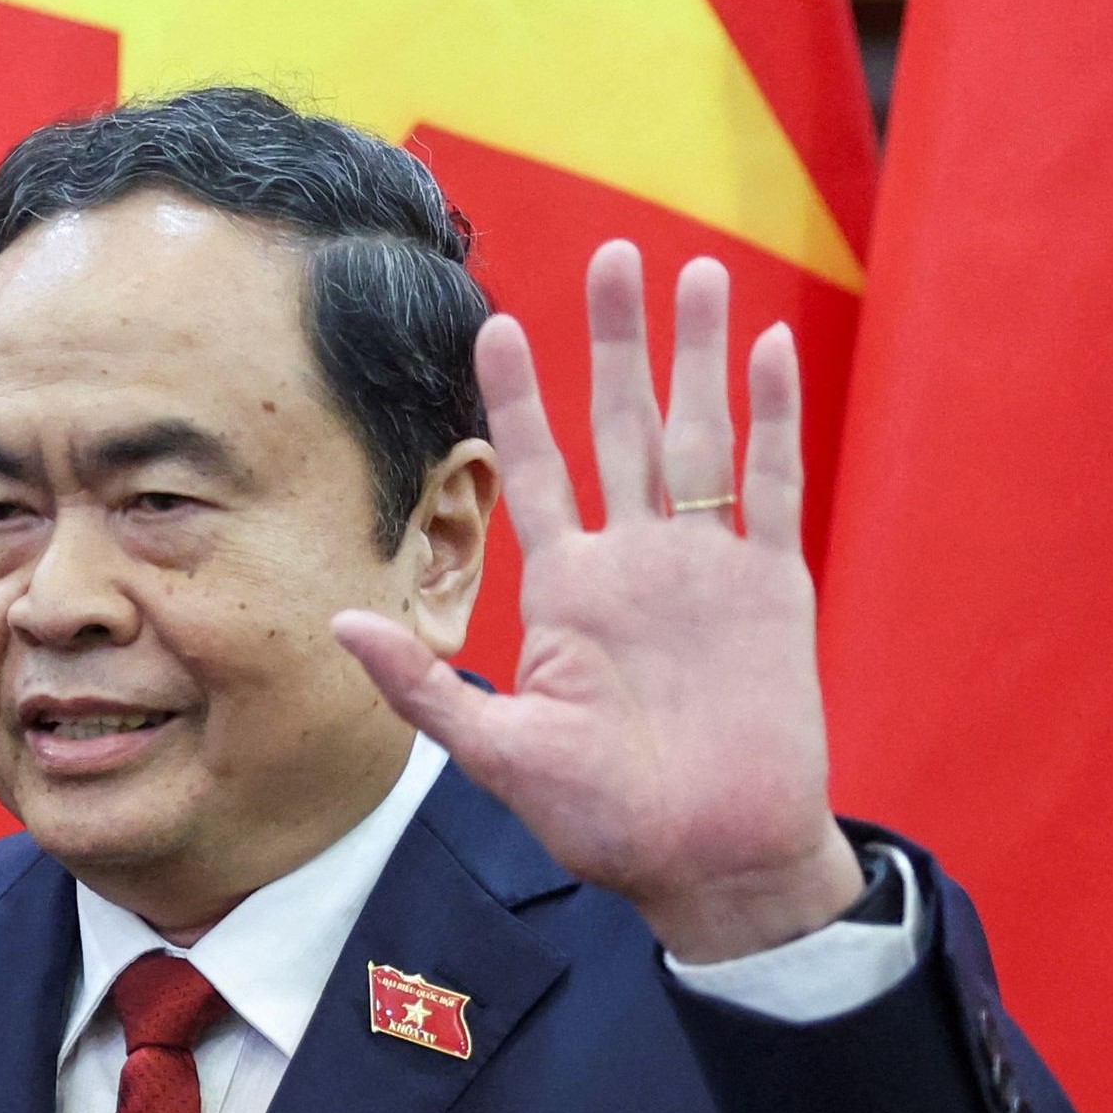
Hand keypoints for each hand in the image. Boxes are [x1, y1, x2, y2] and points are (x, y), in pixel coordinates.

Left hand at [331, 244, 864, 962]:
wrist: (711, 863)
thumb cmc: (604, 821)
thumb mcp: (498, 752)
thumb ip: (423, 685)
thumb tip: (338, 626)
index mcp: (568, 591)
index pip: (535, 469)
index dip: (519, 398)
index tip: (497, 323)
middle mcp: (636, 562)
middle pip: (624, 424)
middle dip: (617, 340)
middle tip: (615, 250)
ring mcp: (707, 567)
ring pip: (702, 433)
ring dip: (697, 354)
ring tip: (695, 268)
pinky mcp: (774, 587)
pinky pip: (770, 484)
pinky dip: (771, 415)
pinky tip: (764, 345)